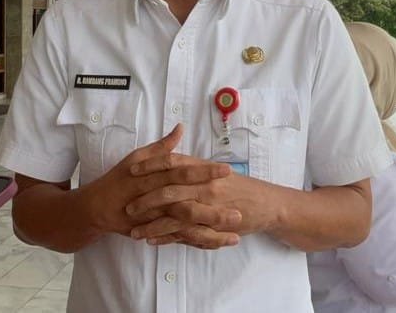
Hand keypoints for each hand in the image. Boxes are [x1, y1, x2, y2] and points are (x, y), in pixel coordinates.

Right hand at [79, 124, 232, 238]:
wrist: (96, 208)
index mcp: (152, 176)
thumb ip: (162, 147)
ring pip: (184, 226)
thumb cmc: (118, 180)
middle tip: (240, 210)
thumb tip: (180, 128)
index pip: (182, 172)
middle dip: (213, 208)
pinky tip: (217, 244)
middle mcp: (153, 199)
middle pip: (187, 203)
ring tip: (236, 233)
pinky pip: (177, 239)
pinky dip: (197, 242)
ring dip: (210, 230)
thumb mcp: (137, 157)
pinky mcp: (153, 232)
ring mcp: (153, 219)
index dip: (205, 171)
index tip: (227, 170)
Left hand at [125, 167, 282, 248]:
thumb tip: (173, 153)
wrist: (268, 204)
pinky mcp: (214, 225)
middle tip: (127, 207)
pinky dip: (169, 238)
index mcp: (203, 169)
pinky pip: (187, 233)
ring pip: (175, 215)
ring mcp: (210, 206)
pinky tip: (153, 241)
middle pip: (169, 189)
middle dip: (145, 199)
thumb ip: (194, 165)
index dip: (150, 166)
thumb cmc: (239, 187)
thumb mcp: (216, 171)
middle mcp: (205, 185)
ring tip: (134, 232)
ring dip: (153, 225)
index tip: (131, 170)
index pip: (172, 162)